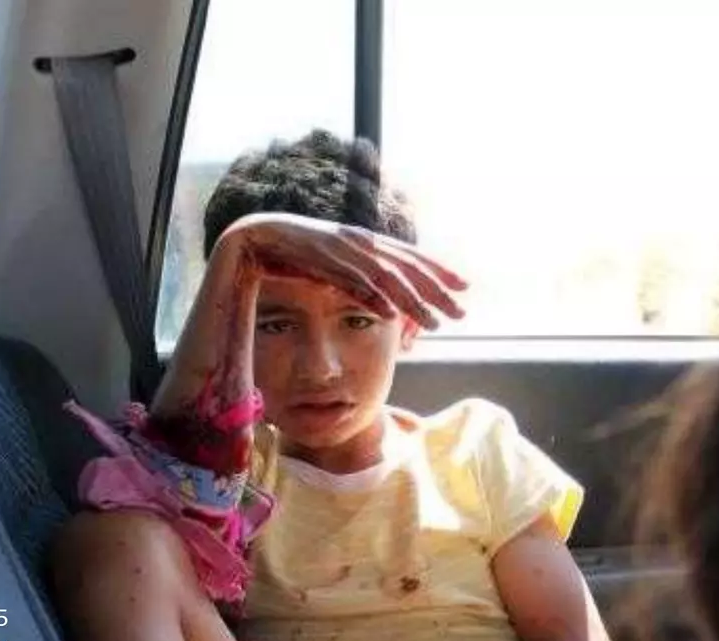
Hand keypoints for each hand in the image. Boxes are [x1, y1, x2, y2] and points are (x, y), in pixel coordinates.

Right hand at [215, 212, 466, 329]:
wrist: (252, 238)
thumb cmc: (294, 255)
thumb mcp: (336, 265)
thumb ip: (361, 278)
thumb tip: (387, 302)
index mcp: (364, 239)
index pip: (410, 255)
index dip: (439, 270)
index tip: (466, 285)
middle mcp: (358, 241)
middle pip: (406, 267)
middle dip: (436, 291)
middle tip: (462, 312)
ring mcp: (340, 249)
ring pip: (385, 277)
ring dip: (411, 301)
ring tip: (434, 323)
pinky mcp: (319, 261)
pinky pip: (350, 282)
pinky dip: (371, 298)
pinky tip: (390, 315)